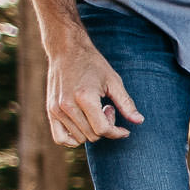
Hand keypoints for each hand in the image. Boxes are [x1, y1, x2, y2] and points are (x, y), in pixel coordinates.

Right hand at [45, 28, 142, 145]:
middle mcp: (67, 106)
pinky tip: (83, 125)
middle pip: (92, 135)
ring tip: (94, 111)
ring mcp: (56, 109)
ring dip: (91, 130)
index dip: (117, 133)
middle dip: (105, 128)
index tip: (124, 129)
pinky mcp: (50, 111)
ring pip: (79, 139)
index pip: (102, 129)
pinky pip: (60, 139)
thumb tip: (139, 121)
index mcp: (84, 97)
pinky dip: (73, 139)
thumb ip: (126, 103)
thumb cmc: (92, 64)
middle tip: (107, 109)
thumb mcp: (114, 81)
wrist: (66, 50)